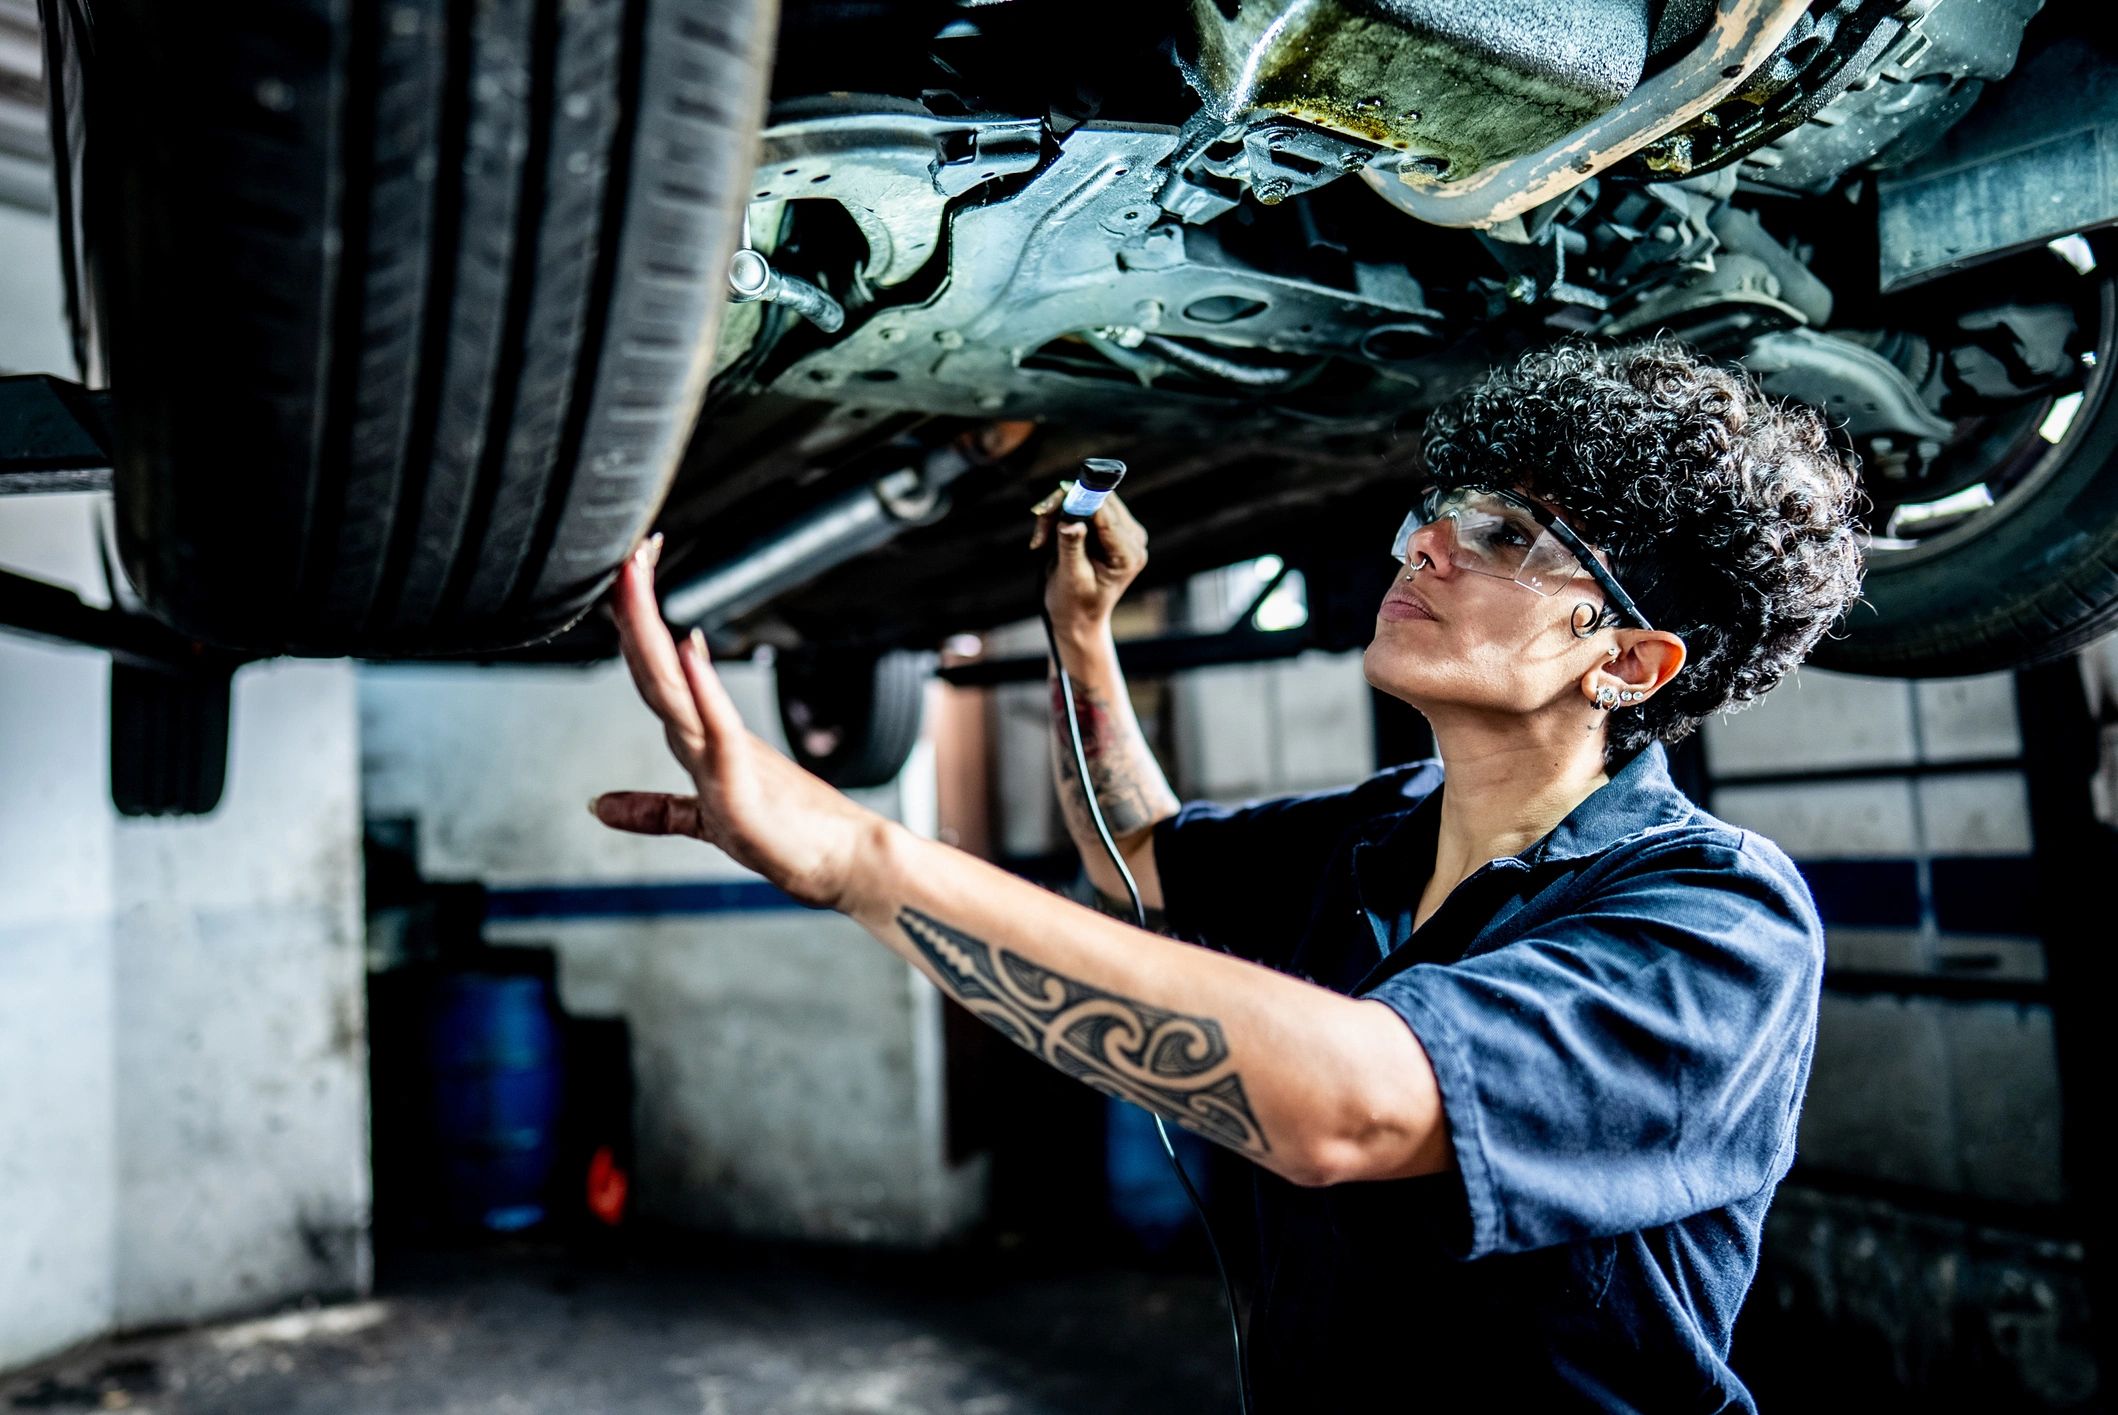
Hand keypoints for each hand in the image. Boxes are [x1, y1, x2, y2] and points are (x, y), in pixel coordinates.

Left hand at [589, 537, 883, 911]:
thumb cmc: (790, 838)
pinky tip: (688, 650)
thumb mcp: (705, 823)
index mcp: (699, 740)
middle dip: (635, 607)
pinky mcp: (743, 782)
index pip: (653, 672)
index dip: (631, 625)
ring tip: (637, 578)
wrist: (847, 864)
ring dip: (650, 631)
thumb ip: (656, 811)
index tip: (624, 576)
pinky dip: (702, 688)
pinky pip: (719, 729)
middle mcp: (708, 738)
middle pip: (656, 665)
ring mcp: (726, 754)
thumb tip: (599, 807)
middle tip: (629, 550)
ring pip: (674, 686)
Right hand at [1028, 483, 1148, 634]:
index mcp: (1127, 556)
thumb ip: (1072, 548)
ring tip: (1040, 540)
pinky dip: (1060, 516)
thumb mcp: (1072, 579)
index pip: (1107, 518)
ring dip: (1058, 511)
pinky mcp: (1108, 525)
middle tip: (1039, 518)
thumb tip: (1070, 522)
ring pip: (1088, 499)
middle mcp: (1131, 539)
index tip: (1055, 499)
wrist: (1078, 616)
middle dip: (1065, 506)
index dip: (1080, 504)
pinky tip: (1046, 539)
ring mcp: (1122, 530)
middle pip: (1099, 501)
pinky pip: (1083, 505)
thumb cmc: (1075, 603)